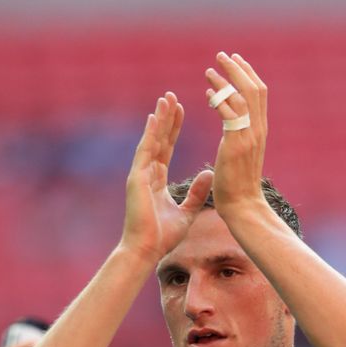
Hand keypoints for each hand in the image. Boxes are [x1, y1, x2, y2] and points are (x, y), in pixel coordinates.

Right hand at [120, 92, 212, 262]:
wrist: (147, 251)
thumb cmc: (163, 236)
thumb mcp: (187, 212)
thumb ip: (197, 193)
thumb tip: (209, 174)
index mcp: (157, 180)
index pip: (167, 148)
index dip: (174, 129)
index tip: (182, 110)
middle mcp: (147, 173)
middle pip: (158, 139)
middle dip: (166, 117)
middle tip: (172, 95)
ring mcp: (140, 174)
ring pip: (151, 141)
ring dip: (159, 119)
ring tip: (165, 99)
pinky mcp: (136, 179)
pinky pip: (145, 152)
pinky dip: (150, 134)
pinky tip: (155, 118)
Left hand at [205, 52, 269, 217]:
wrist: (243, 206)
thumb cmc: (239, 185)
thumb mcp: (244, 154)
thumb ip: (241, 136)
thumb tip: (234, 126)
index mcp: (260, 130)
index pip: (259, 93)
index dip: (248, 73)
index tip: (235, 59)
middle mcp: (258, 130)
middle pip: (254, 89)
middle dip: (238, 69)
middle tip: (221, 55)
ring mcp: (249, 137)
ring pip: (241, 98)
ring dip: (225, 81)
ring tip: (208, 70)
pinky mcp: (236, 145)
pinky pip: (229, 116)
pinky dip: (219, 101)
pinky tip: (207, 94)